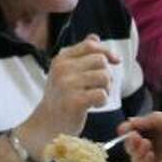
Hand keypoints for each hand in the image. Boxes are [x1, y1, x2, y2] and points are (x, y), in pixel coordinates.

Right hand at [24, 35, 119, 151]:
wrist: (46, 125)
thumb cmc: (59, 98)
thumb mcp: (65, 72)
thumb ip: (80, 54)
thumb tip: (95, 37)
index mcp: (61, 59)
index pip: (90, 45)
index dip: (107, 51)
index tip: (116, 61)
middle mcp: (63, 69)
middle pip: (100, 61)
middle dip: (106, 74)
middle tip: (98, 87)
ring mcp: (67, 85)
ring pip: (104, 77)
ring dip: (106, 88)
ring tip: (96, 96)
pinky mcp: (74, 101)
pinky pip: (102, 94)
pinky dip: (103, 101)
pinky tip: (94, 105)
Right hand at [120, 112, 161, 161]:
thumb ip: (154, 120)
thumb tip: (131, 121)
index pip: (141, 133)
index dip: (131, 131)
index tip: (123, 128)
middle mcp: (161, 151)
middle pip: (137, 148)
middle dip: (131, 141)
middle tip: (132, 137)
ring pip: (138, 161)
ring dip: (136, 152)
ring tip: (143, 144)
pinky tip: (150, 155)